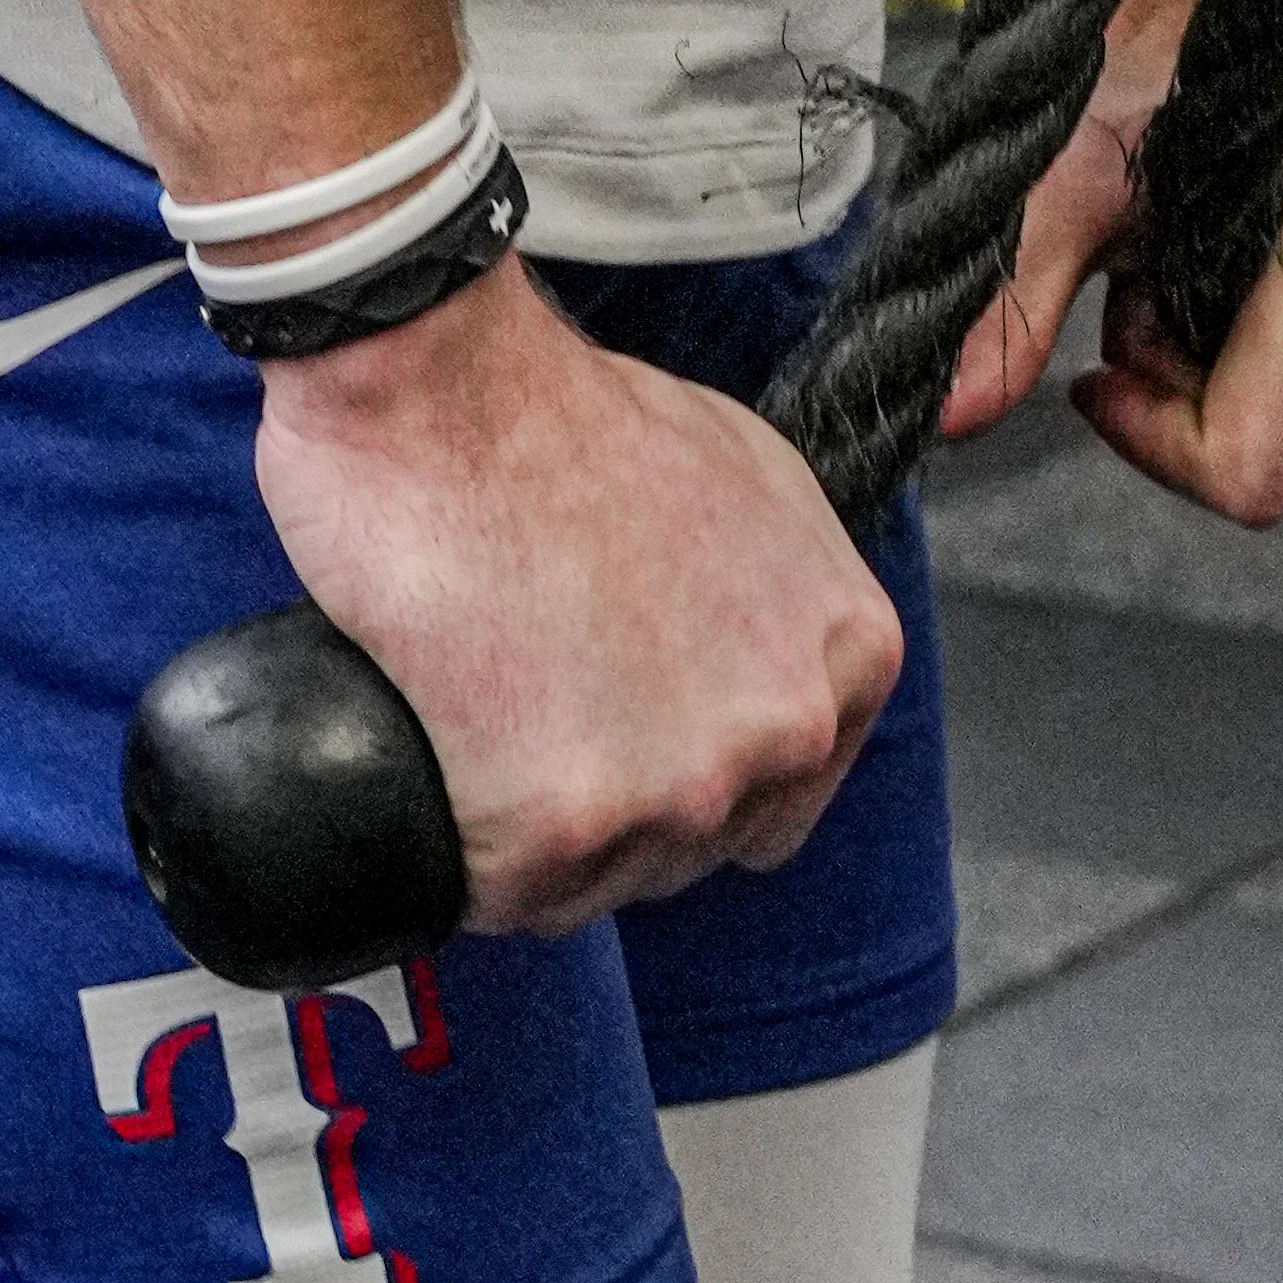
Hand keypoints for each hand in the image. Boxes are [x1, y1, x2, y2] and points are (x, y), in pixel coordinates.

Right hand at [252, 255, 899, 938]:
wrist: (441, 386)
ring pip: (598, 884)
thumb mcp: (742, 467)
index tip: (632, 731)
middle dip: (619, 800)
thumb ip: (781, 575)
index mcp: (845, 653)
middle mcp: (781, 733)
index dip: (696, 766)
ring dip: (536, 834)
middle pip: (694, 845)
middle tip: (537, 709)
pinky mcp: (559, 827)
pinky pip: (502, 896)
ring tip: (480, 715)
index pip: (787, 787)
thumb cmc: (562, 409)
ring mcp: (677, 790)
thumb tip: (753, 641)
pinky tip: (438, 767)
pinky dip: (461, 854)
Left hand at [935, 0, 1282, 519]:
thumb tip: (948, 414)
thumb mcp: (1067, 178)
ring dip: (1224, 372)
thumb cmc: (1154, 67)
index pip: (1251, 474)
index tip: (1103, 359)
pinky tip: (1250, 268)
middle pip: (1273, 462)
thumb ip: (1012, 295)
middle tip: (1155, 280)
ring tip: (1202, 256)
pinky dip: (1272, 361)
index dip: (1154, 438)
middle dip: (1187, 392)